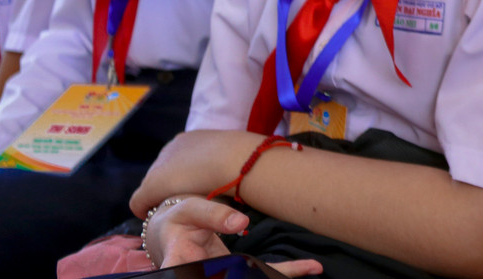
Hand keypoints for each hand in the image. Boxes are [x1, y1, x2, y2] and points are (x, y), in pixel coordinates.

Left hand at [131, 129, 263, 216]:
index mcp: (191, 138)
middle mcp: (173, 147)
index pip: (181, 158)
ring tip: (175, 211)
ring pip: (154, 185)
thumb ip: (229, 160)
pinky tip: (154, 217)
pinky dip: (145, 209)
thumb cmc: (242, 159)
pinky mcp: (151, 185)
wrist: (235, 162)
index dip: (185, 174)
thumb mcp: (235, 155)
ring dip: (162, 197)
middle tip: (184, 202)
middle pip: (165, 170)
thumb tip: (238, 172)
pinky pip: (140, 201)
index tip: (193, 187)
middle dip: (171, 185)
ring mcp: (161, 165)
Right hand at [147, 196, 321, 275]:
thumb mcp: (189, 210)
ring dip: (280, 274)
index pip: (189, 271)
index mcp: (181, 259)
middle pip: (229, 276)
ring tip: (312, 268)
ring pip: (251, 275)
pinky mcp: (236, 270)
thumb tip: (242, 222)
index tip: (217, 271)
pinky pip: (262, 271)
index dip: (196, 272)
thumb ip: (213, 214)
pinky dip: (286, 270)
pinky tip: (311, 268)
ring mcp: (222, 273)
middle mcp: (202, 272)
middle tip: (280, 272)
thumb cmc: (178, 220)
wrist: (170, 233)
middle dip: (255, 274)